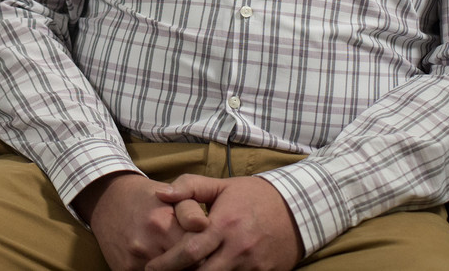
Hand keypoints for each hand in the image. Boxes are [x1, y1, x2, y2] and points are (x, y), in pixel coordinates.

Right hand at [73, 171, 208, 270]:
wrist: (106, 200)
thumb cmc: (144, 198)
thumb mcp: (169, 196)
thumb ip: (191, 210)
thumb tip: (204, 225)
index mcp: (162, 223)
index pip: (196, 250)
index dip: (202, 251)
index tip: (203, 247)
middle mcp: (147, 244)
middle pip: (183, 267)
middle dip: (189, 263)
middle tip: (190, 255)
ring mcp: (134, 260)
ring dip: (175, 268)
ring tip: (171, 254)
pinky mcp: (124, 270)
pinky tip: (157, 259)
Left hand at [146, 174, 301, 270]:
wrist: (297, 207)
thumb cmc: (252, 196)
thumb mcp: (221, 185)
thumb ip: (189, 187)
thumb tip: (161, 194)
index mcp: (223, 224)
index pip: (188, 251)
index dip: (166, 264)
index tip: (151, 268)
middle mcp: (237, 248)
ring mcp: (252, 265)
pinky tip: (215, 270)